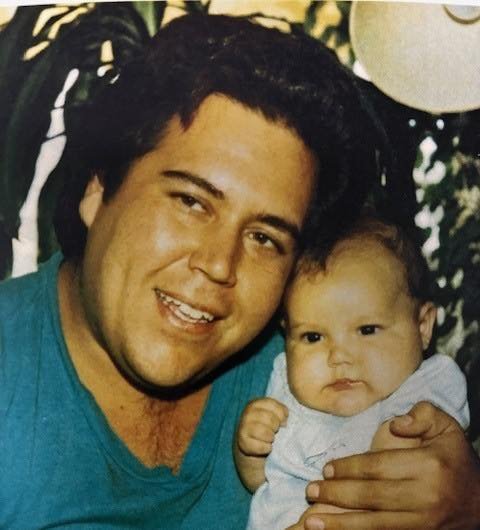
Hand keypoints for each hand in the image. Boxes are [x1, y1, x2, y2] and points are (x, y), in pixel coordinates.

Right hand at [236, 397, 287, 456]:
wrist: (249, 443)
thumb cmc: (265, 426)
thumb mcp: (272, 414)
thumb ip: (280, 412)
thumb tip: (284, 422)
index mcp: (255, 404)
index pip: (271, 404)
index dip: (281, 414)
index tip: (283, 421)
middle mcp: (247, 413)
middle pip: (270, 419)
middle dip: (276, 426)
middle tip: (274, 430)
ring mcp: (243, 427)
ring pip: (265, 432)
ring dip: (271, 437)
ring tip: (270, 438)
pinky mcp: (243, 442)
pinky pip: (261, 446)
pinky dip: (267, 448)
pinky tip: (266, 447)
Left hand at [297, 402, 479, 529]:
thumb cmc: (455, 457)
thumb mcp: (445, 425)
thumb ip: (421, 415)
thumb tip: (395, 424)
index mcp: (428, 466)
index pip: (378, 467)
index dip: (348, 468)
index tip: (326, 469)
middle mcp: (426, 498)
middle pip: (371, 497)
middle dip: (336, 495)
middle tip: (310, 491)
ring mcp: (423, 523)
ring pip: (374, 525)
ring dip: (340, 523)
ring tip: (311, 522)